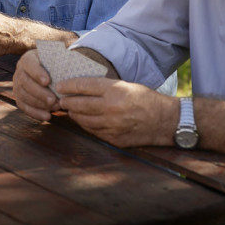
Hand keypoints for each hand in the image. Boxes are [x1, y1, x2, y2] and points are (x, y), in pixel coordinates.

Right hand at [13, 50, 60, 121]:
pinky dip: (35, 113)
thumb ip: (60, 61)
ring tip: (55, 108)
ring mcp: (17, 85)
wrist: (50, 73)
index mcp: (28, 59)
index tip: (47, 81)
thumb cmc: (55, 65)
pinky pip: (23, 107)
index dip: (36, 73)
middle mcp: (20, 71)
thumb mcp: (57, 59)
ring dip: (39, 104)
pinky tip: (47, 116)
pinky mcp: (19, 98)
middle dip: (39, 92)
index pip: (29, 64)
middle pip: (25, 82)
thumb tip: (69, 64)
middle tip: (53, 100)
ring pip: (23, 95)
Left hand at [58, 77, 175, 147]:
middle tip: (60, 99)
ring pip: (83, 120)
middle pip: (79, 104)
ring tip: (69, 109)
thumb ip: (104, 87)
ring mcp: (112, 125)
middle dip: (67, 101)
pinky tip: (82, 120)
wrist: (165, 121)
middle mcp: (111, 108)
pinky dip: (85, 124)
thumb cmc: (145, 99)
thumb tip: (81, 86)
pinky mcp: (113, 138)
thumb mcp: (126, 85)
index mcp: (115, 91)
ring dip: (73, 114)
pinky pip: (92, 131)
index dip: (69, 85)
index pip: (84, 85)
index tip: (60, 85)